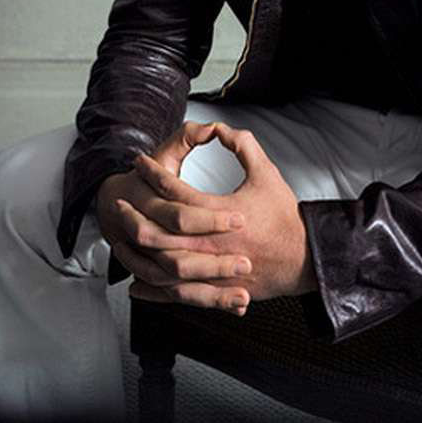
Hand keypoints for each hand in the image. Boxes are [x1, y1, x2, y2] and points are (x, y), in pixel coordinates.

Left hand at [121, 121, 317, 307]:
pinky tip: (136, 281)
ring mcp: (211, 271)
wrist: (304, 257)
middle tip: (118, 202)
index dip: (153, 172)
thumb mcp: (266, 173)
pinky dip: (152, 288)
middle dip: (134, 215)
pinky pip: (174, 294)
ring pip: (161, 266)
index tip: (139, 161)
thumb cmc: (283, 215)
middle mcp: (211, 245)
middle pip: (159, 232)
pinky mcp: (213, 290)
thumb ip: (244, 145)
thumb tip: (221, 129)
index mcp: (221, 213)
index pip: (175, 191)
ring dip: (136, 251)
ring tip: (121, 237)